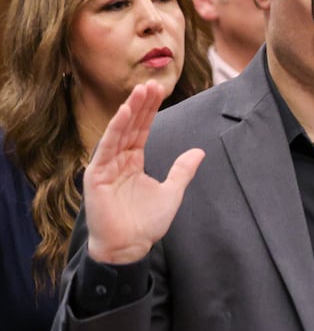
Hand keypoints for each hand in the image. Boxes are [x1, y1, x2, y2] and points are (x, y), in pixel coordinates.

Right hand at [83, 80, 204, 264]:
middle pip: (131, 126)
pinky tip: (125, 114)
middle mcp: (118, 159)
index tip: (159, 90)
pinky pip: (106, 148)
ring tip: (140, 91)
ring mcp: (105, 165)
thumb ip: (182, 171)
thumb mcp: (172, 192)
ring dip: (129, 111)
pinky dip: (116, 130)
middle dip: (141, 104)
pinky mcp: (96, 175)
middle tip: (152, 83)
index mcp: (133, 161)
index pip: (142, 129)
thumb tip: (199, 152)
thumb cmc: (146, 223)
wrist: (130, 247)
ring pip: (119, 132)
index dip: (150, 110)